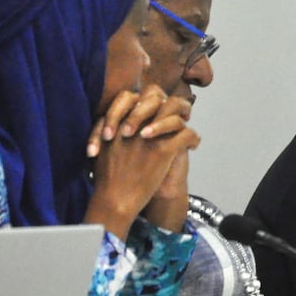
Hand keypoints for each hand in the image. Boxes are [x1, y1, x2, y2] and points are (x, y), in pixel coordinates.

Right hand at [88, 88, 199, 233]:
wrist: (114, 199)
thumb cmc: (107, 178)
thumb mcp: (101, 148)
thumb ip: (109, 131)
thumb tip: (121, 123)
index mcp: (116, 122)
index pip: (132, 96)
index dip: (147, 99)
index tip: (157, 105)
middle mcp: (133, 123)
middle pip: (156, 98)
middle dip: (169, 102)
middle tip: (180, 110)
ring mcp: (149, 136)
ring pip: (174, 114)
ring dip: (183, 117)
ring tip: (189, 124)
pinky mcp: (162, 150)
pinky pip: (186, 134)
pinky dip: (193, 139)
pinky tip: (193, 146)